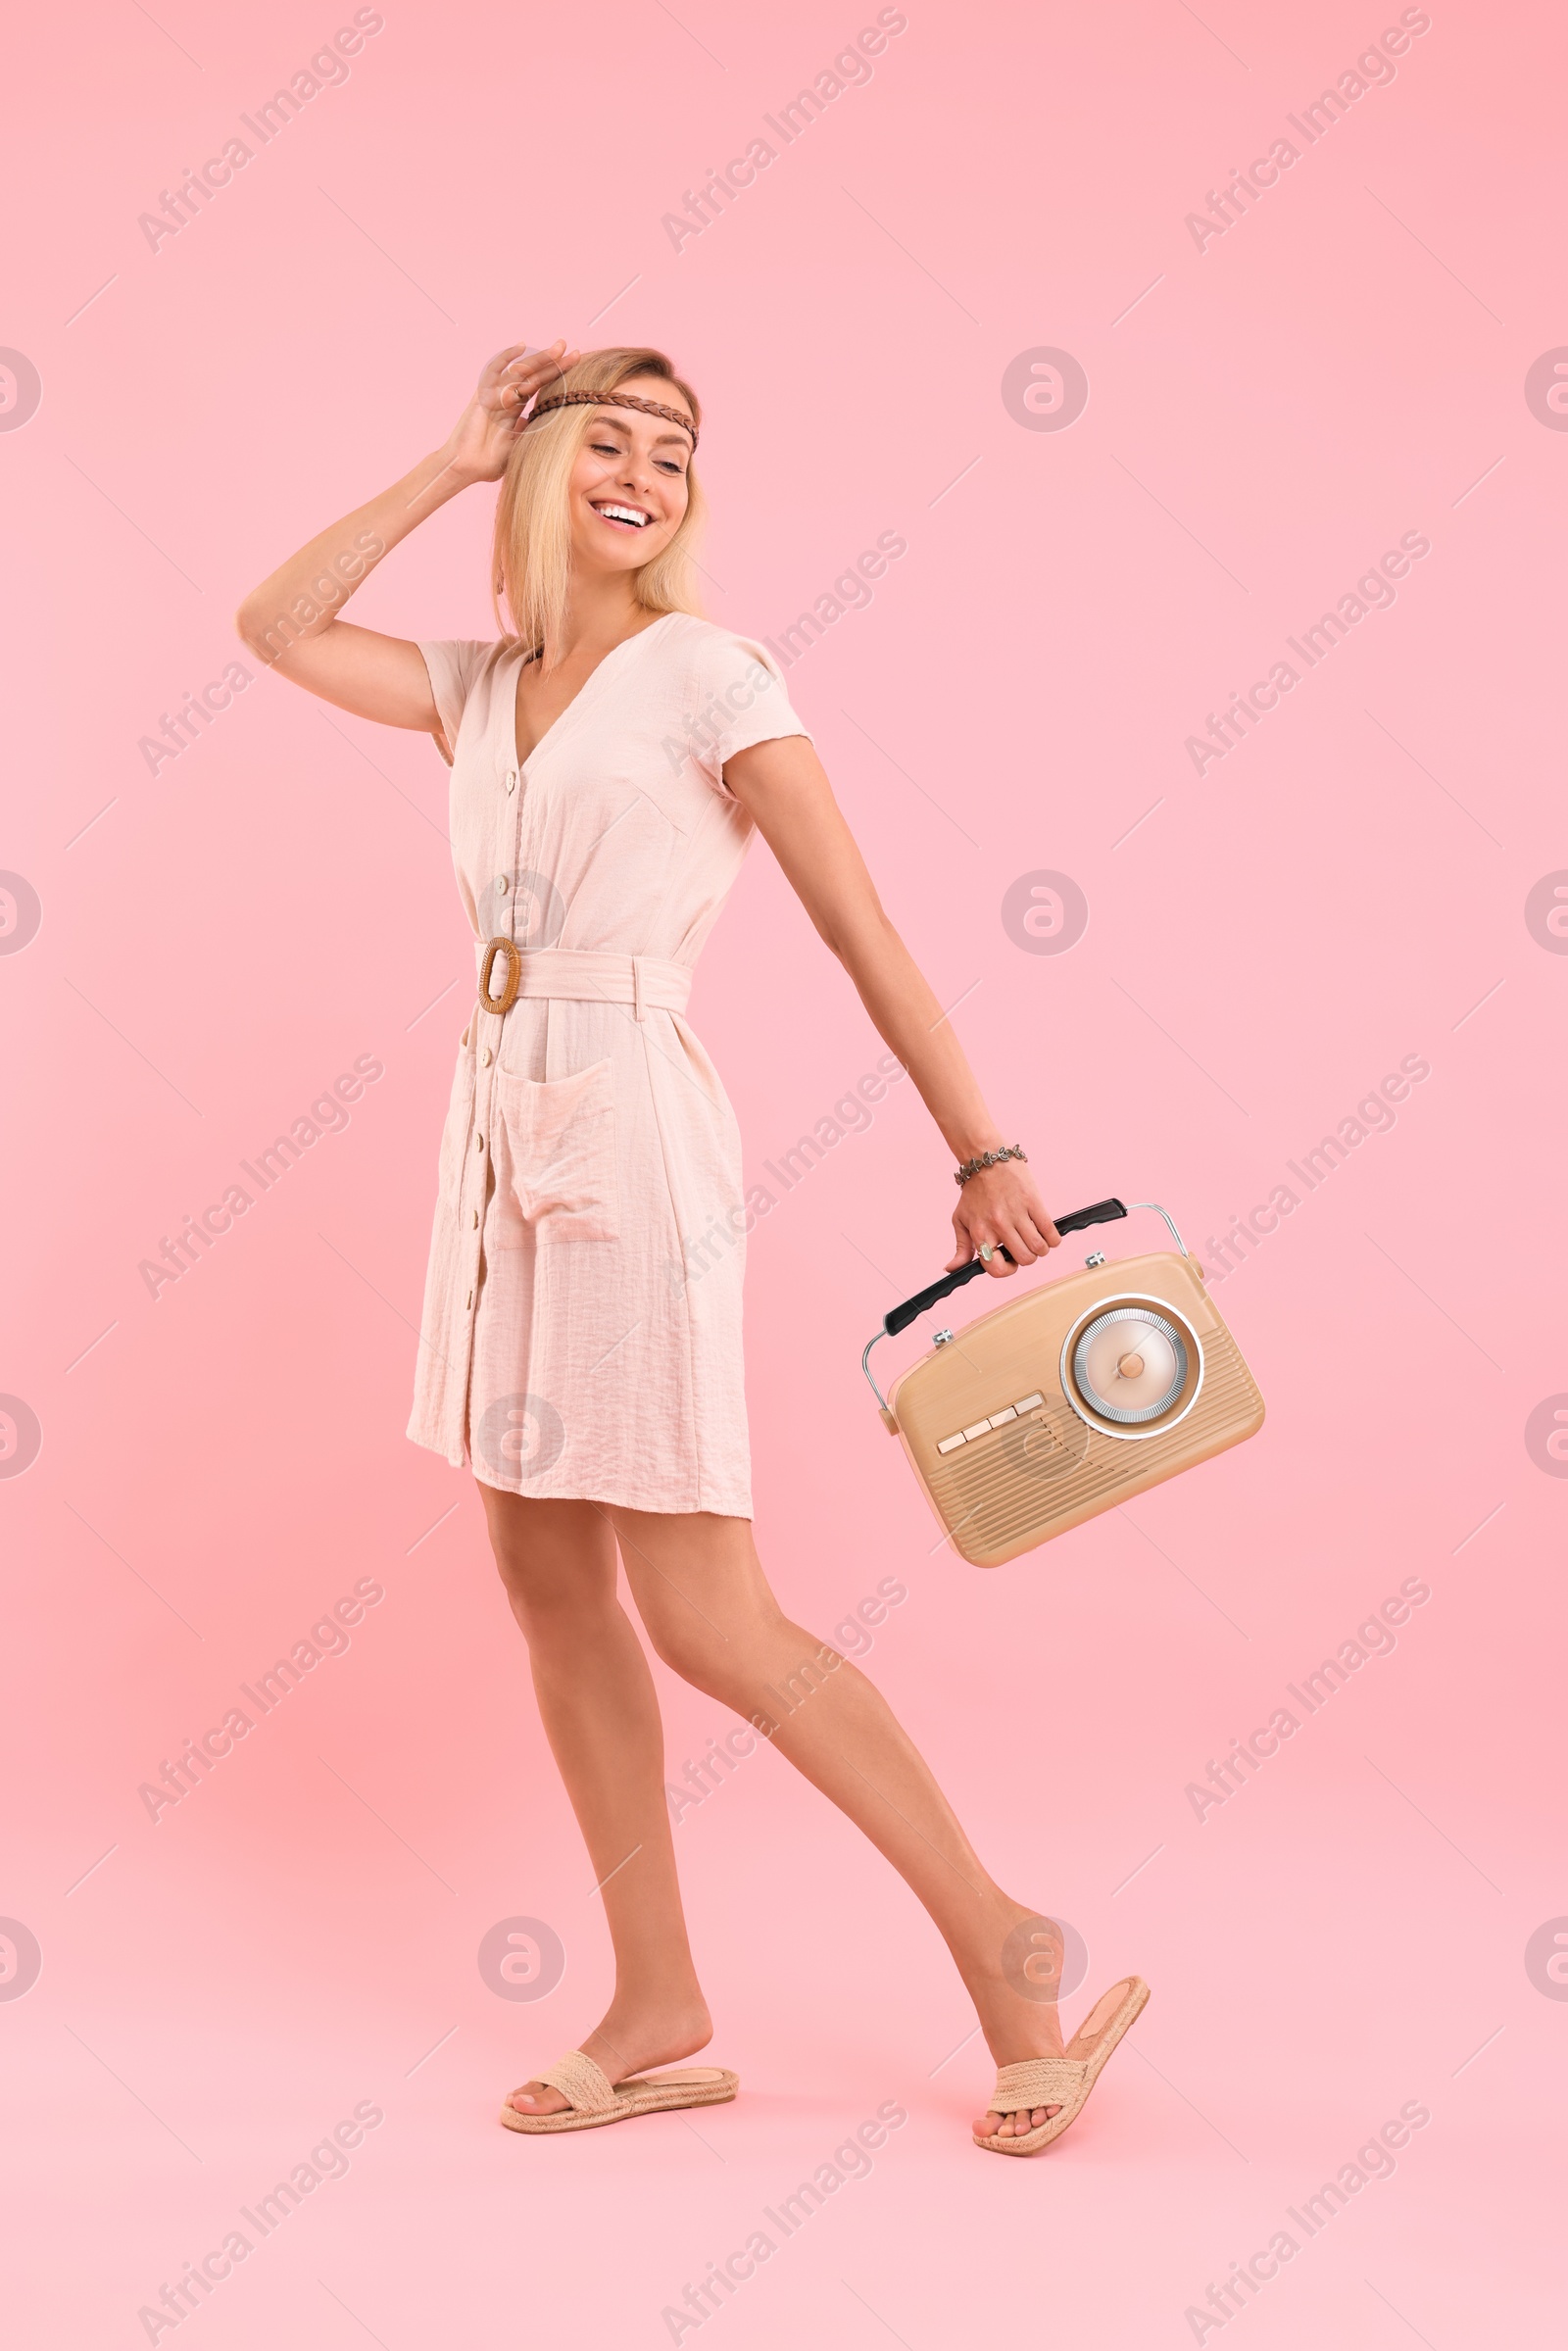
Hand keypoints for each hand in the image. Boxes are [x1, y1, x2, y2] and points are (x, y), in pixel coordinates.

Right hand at [437, 341, 581, 485]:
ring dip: (539, 358)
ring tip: (558, 348)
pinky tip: (521, 347)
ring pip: (520, 371)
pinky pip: (494, 372)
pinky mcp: (483, 395)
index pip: (539, 385)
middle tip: (571, 348)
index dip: (556, 374)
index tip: (575, 361)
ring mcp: (495, 394)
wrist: (468, 468)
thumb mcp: (520, 445)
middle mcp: (506, 397)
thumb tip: (549, 420)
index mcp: (514, 407)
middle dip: (552, 361)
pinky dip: (506, 358)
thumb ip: (531, 431)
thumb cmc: (490, 461)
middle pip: (533, 374)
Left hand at [947, 1159, 1059, 1276]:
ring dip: (1041, 1249)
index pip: (997, 1268)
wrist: (987, 1159)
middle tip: (1023, 1247)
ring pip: (1039, 1248)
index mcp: (980, 1232)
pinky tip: (1047, 1234)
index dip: (1006, 1270)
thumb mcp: (960, 1219)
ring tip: (1035, 1239)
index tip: (1009, 1261)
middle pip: (1025, 1259)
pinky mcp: (1033, 1201)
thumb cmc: (974, 1191)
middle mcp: (999, 1225)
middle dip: (1027, 1258)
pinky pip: (1050, 1231)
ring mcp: (1017, 1213)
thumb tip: (952, 1269)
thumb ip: (961, 1248)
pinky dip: (1053, 1239)